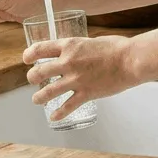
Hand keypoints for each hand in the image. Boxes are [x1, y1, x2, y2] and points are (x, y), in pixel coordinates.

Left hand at [23, 36, 139, 121]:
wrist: (131, 60)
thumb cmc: (117, 48)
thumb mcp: (91, 41)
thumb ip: (79, 48)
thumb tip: (75, 53)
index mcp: (70, 46)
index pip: (40, 49)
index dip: (29, 54)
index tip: (26, 58)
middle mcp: (68, 62)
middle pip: (39, 71)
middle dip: (32, 77)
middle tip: (32, 79)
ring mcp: (76, 79)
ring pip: (48, 91)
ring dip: (39, 97)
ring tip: (36, 100)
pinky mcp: (86, 93)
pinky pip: (67, 106)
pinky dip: (58, 113)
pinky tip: (53, 116)